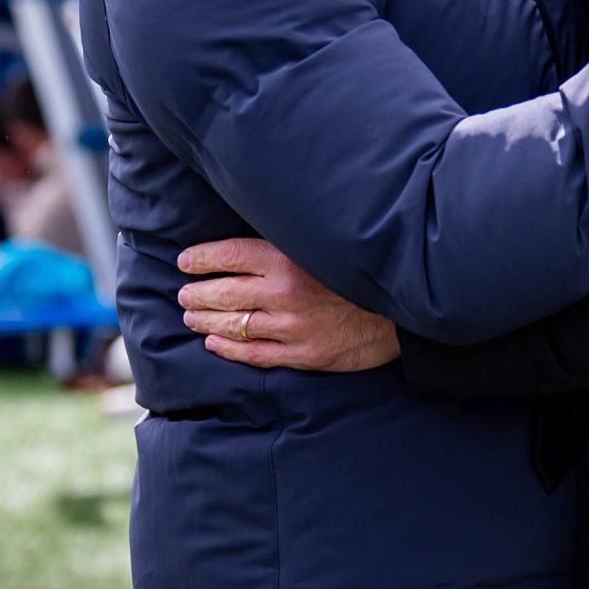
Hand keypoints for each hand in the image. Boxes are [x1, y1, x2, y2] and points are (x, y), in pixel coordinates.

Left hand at [177, 238, 400, 372]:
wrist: (406, 310)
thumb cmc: (363, 272)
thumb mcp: (325, 244)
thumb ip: (290, 240)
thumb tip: (255, 234)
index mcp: (287, 258)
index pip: (227, 255)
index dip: (200, 258)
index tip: (184, 261)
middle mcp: (284, 292)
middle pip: (222, 293)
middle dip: (195, 294)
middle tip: (183, 294)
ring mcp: (292, 326)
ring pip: (232, 325)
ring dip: (205, 321)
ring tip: (192, 317)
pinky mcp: (303, 354)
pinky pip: (253, 354)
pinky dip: (228, 349)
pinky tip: (214, 343)